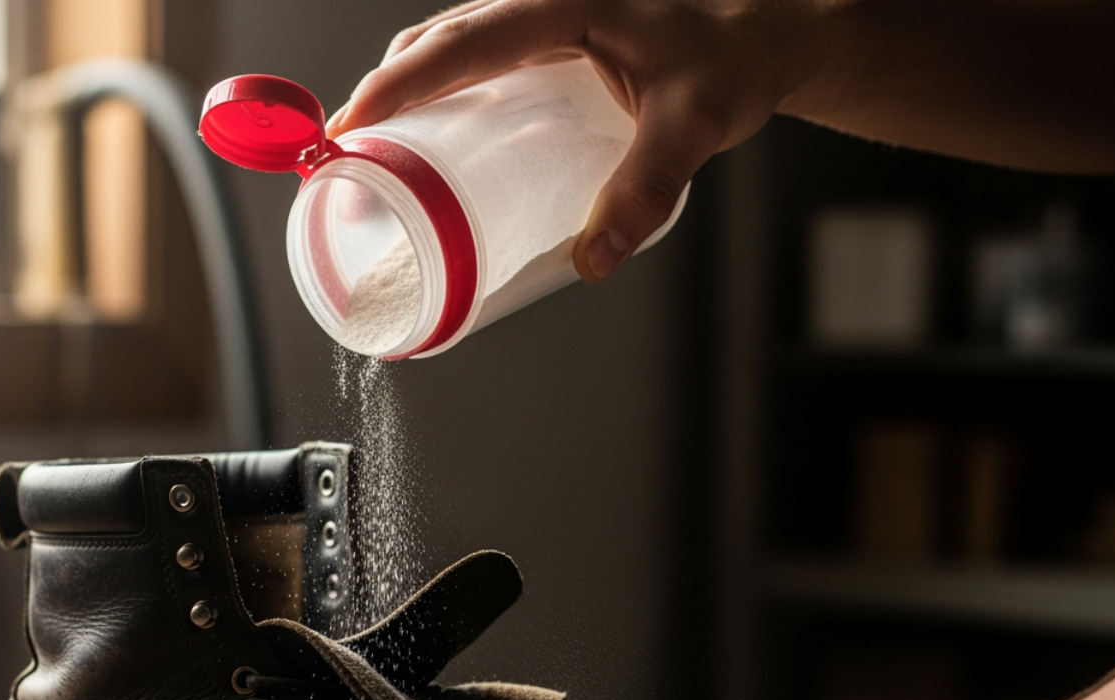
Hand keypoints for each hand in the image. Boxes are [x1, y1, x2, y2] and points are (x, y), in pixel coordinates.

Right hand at [326, 0, 823, 281]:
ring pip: (454, 45)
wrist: (767, 33)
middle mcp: (544, 4)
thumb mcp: (693, 124)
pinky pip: (478, 58)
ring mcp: (545, 20)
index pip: (463, 42)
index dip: (401, 83)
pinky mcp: (552, 42)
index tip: (351, 123)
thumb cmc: (732, 60)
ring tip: (378, 151)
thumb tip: (593, 259)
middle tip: (347, 152)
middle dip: (386, 93)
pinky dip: (443, 90)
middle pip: (440, 41)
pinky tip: (436, 137)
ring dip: (410, 90)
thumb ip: (646, 189)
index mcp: (565, 5)